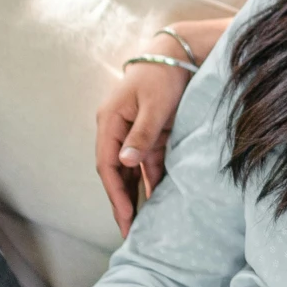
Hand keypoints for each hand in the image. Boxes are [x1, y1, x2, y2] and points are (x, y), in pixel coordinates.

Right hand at [96, 49, 196, 235]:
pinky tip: (156, 201)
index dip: (115, 193)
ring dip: (136, 195)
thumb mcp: (154, 105)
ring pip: (131, 171)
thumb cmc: (163, 75)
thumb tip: (125, 163)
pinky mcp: (150, 134)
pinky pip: (148, 163)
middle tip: (129, 233)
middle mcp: (117, 130)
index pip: (108, 165)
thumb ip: (142, 135)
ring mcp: (133, 133)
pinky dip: (151, 181)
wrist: (178, 53)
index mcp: (110, 122)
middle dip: (122, 202)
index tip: (124, 217)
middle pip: (116, 173)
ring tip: (141, 224)